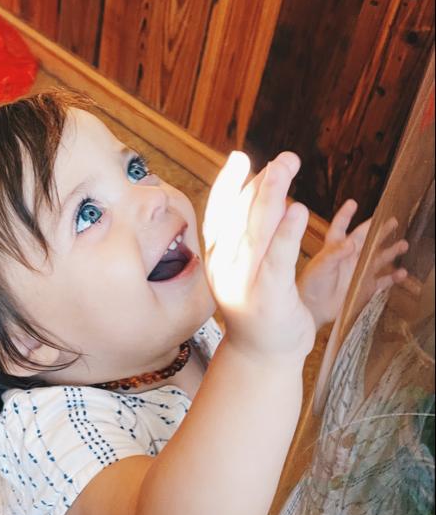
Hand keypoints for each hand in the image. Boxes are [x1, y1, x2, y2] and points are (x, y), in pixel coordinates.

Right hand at [203, 152, 315, 360]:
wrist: (262, 356)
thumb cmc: (258, 308)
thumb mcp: (244, 269)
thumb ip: (246, 236)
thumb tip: (261, 194)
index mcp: (216, 258)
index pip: (218, 213)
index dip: (228, 184)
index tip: (240, 158)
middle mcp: (224, 267)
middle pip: (239, 215)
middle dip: (262, 182)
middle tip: (285, 158)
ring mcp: (243, 282)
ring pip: (255, 231)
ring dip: (271, 196)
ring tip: (286, 167)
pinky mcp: (267, 295)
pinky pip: (277, 259)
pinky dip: (286, 233)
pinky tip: (298, 210)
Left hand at [297, 203, 408, 330]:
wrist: (313, 310)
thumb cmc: (311, 285)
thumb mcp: (321, 266)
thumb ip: (335, 254)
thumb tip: (351, 242)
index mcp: (335, 248)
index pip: (340, 227)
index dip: (346, 215)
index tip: (353, 203)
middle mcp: (349, 257)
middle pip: (367, 240)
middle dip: (380, 230)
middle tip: (394, 220)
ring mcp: (358, 272)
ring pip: (379, 258)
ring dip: (391, 251)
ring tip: (404, 244)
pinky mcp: (365, 287)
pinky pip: (382, 280)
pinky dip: (393, 277)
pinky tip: (402, 273)